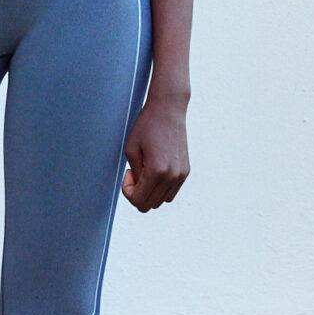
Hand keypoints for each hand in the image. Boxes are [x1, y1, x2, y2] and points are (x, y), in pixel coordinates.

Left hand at [120, 96, 189, 211]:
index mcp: (156, 172)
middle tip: (135, 172)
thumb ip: (134, 175)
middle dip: (138, 193)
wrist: (169, 109)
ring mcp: (181, 175)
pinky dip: (160, 188)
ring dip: (150, 191)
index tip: (128, 173)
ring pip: (161, 201)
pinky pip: (171, 192)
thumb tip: (139, 189)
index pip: (139, 201)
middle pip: (150, 205)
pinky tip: (155, 170)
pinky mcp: (185, 171)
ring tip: (145, 171)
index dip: (128, 192)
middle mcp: (172, 176)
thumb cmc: (146, 126)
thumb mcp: (131, 150)